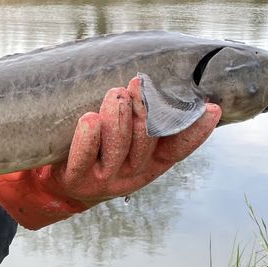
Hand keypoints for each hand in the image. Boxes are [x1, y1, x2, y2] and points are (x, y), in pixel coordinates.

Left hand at [0, 76, 220, 229]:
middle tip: (138, 84)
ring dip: (118, 120)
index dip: (195, 132)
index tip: (210, 108)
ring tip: (115, 94)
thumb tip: (159, 80)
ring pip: (116, 150)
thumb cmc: (97, 151)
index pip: (177, 149)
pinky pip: (81, 159)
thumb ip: (143, 119)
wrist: (57, 185)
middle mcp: (130, 174)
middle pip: (145, 145)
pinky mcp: (75, 179)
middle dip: (144, 113)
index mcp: (149, 164)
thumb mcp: (124, 140)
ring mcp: (103, 179)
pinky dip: (86, 139)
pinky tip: (89, 119)